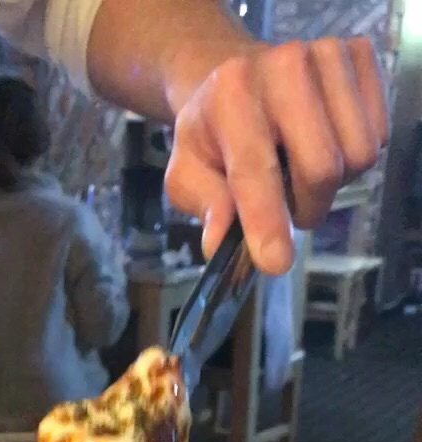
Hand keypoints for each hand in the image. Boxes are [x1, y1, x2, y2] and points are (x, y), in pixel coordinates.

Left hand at [165, 38, 389, 273]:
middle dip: (307, 207)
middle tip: (286, 206)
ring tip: (302, 171)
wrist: (239, 74)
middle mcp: (284, 65)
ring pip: (358, 156)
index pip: (256, 169)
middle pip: (322, 169)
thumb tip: (220, 241)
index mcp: (231, 94)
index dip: (267, 220)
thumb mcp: (188, 170)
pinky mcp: (359, 57)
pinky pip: (378, 135)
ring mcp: (327, 55)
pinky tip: (326, 144)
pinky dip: (354, 157)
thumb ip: (204, 205)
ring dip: (333, 184)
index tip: (276, 261)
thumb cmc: (214, 130)